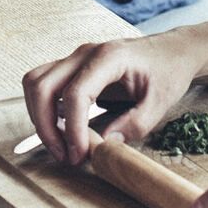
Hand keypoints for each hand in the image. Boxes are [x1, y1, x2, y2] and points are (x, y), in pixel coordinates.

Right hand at [21, 35, 197, 165]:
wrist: (171, 51)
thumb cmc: (168, 71)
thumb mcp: (160, 102)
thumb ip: (134, 125)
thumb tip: (104, 146)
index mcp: (109, 57)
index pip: (75, 93)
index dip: (72, 128)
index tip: (80, 155)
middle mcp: (84, 54)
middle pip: (43, 86)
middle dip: (46, 126)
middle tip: (65, 156)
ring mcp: (75, 58)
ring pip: (36, 83)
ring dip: (40, 118)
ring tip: (61, 146)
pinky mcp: (73, 67)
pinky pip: (45, 85)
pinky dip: (44, 109)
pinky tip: (63, 131)